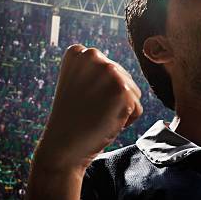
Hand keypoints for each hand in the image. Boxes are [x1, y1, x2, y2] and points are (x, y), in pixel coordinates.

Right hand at [35, 44, 142, 172]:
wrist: (63, 147)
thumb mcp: (78, 83)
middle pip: (124, 79)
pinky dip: (126, 120)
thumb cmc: (72, 118)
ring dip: (121, 108)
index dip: (99, 90)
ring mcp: (110, 72)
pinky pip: (137, 109)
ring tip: (97, 115)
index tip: (81, 98)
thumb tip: (122, 64)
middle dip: (112, 99)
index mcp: (79, 52)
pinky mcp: (124, 91)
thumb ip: (96, 70)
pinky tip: (105, 122)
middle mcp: (94, 56)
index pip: (109, 69)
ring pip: (133, 92)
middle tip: (89, 109)